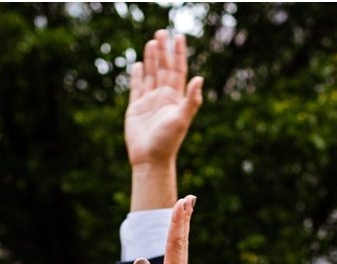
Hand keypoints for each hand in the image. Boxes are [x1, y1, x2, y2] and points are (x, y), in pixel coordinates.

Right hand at [125, 30, 203, 168]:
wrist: (150, 159)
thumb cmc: (168, 141)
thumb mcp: (182, 119)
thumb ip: (191, 100)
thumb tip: (200, 79)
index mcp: (175, 98)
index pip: (178, 70)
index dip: (178, 53)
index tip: (179, 37)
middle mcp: (163, 97)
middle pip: (163, 68)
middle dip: (163, 50)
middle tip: (161, 32)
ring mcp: (149, 102)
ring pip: (151, 75)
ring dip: (151, 59)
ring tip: (151, 42)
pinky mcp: (136, 108)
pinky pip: (137, 87)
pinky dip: (137, 76)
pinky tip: (139, 64)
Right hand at [134, 196, 203, 263]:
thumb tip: (139, 261)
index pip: (176, 244)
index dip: (178, 222)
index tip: (183, 202)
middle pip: (181, 242)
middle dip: (183, 219)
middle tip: (189, 198)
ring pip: (181, 250)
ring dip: (182, 230)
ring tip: (184, 214)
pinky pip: (177, 261)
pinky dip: (177, 247)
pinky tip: (177, 247)